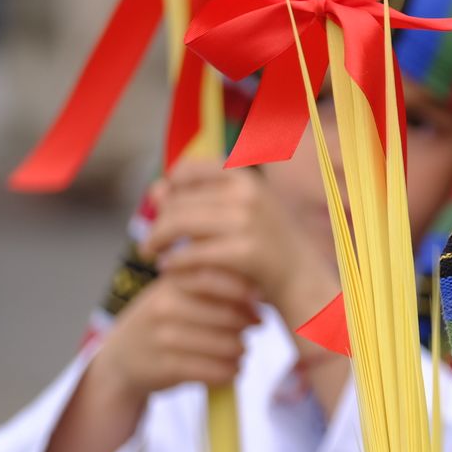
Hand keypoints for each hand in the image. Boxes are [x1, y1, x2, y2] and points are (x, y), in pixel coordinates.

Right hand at [29, 268, 257, 451]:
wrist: (120, 361)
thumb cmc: (162, 323)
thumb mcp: (176, 292)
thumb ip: (213, 284)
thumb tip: (264, 288)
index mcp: (172, 282)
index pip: (222, 279)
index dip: (248, 294)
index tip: (257, 304)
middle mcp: (165, 306)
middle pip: (230, 315)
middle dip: (248, 326)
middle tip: (252, 329)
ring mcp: (164, 337)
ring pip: (228, 345)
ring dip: (241, 352)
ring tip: (239, 352)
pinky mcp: (166, 367)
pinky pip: (216, 371)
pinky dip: (230, 372)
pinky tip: (230, 370)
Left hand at [141, 159, 333, 327]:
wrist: (302, 280)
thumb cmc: (266, 245)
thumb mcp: (239, 213)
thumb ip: (198, 199)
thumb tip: (154, 189)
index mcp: (246, 178)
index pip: (188, 170)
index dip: (168, 188)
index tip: (161, 209)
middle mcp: (247, 193)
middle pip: (178, 200)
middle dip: (158, 222)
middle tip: (149, 243)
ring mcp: (247, 222)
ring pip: (179, 223)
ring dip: (156, 239)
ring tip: (150, 253)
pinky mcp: (244, 252)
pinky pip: (191, 253)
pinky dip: (174, 262)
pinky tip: (167, 269)